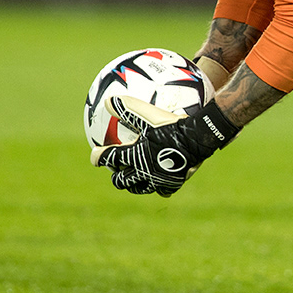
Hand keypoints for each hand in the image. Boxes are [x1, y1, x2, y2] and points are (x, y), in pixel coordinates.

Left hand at [91, 95, 239, 196]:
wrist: (197, 137)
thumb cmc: (172, 124)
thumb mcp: (148, 112)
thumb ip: (128, 107)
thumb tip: (107, 101)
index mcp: (134, 155)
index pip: (109, 159)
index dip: (98, 157)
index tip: (95, 156)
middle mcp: (143, 171)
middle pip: (122, 181)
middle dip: (116, 177)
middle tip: (115, 172)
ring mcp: (158, 180)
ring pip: (140, 188)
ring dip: (134, 185)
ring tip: (134, 181)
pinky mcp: (173, 183)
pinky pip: (163, 190)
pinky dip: (158, 188)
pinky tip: (160, 184)